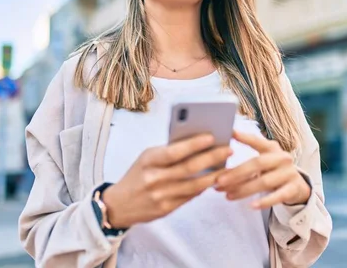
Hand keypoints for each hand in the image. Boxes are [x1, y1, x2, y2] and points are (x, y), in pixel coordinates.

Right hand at [102, 134, 231, 227]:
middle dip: (212, 157)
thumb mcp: (146, 158)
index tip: (212, 137)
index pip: (174, 151)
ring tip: (227, 166)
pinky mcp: (166, 209)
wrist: (118, 205)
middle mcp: (154, 178)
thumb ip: (168, 153)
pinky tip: (214, 180)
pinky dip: (203, 187)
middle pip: (189, 168)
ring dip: (214, 175)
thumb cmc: (137, 175)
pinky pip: (190, 197)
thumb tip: (197, 144)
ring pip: (194, 185)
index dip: (194, 144)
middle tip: (228, 149)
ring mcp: (160, 196)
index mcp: (148, 160)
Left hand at [215, 131, 310, 208]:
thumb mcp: (263, 161)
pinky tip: (251, 205)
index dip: (244, 137)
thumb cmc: (272, 171)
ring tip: (227, 195)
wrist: (297, 186)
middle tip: (219, 180)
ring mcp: (289, 173)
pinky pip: (278, 196)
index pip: (257, 141)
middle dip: (236, 173)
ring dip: (244, 189)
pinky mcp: (293, 189)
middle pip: (257, 163)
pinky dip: (264, 201)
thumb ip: (247, 159)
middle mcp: (282, 158)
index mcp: (272, 148)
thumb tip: (218, 159)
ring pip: (264, 181)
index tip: (230, 133)